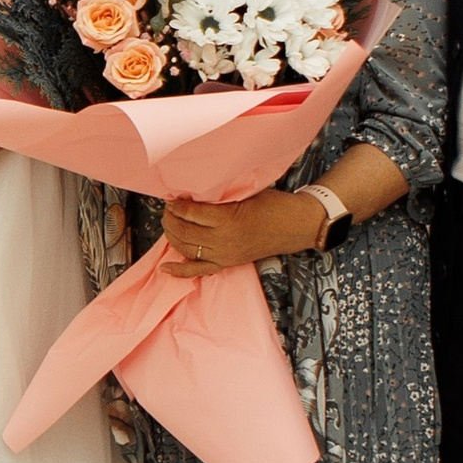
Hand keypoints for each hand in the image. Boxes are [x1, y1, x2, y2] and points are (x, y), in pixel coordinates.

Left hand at [162, 188, 326, 275]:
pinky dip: (180, 271)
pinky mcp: (228, 263)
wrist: (297, 225)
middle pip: (185, 232)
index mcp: (228, 219)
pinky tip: (165, 268)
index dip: (176, 205)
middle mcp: (223, 240)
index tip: (171, 197)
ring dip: (172, 236)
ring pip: (187, 249)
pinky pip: (199, 270)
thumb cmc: (274, 204)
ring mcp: (225, 254)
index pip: (191, 213)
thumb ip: (220, 195)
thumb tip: (194, 191)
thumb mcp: (246, 193)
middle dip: (170, 219)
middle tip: (168, 208)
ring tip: (168, 223)